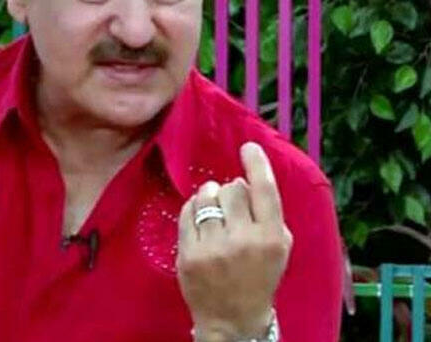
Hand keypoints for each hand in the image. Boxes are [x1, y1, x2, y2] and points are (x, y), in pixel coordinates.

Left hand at [176, 142, 292, 341]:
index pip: (265, 190)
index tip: (248, 147)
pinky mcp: (188, 253)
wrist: (233, 320)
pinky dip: (193, 209)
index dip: (257, 164)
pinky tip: (200, 218)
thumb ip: (269, 215)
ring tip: (215, 211)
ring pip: (206, 197)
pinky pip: (187, 212)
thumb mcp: (279, 249)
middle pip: (232, 189)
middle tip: (232, 204)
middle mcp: (243, 241)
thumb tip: (248, 180)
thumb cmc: (260, 278)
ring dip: (210, 197)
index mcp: (271, 239)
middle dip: (231, 190)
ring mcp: (213, 248)